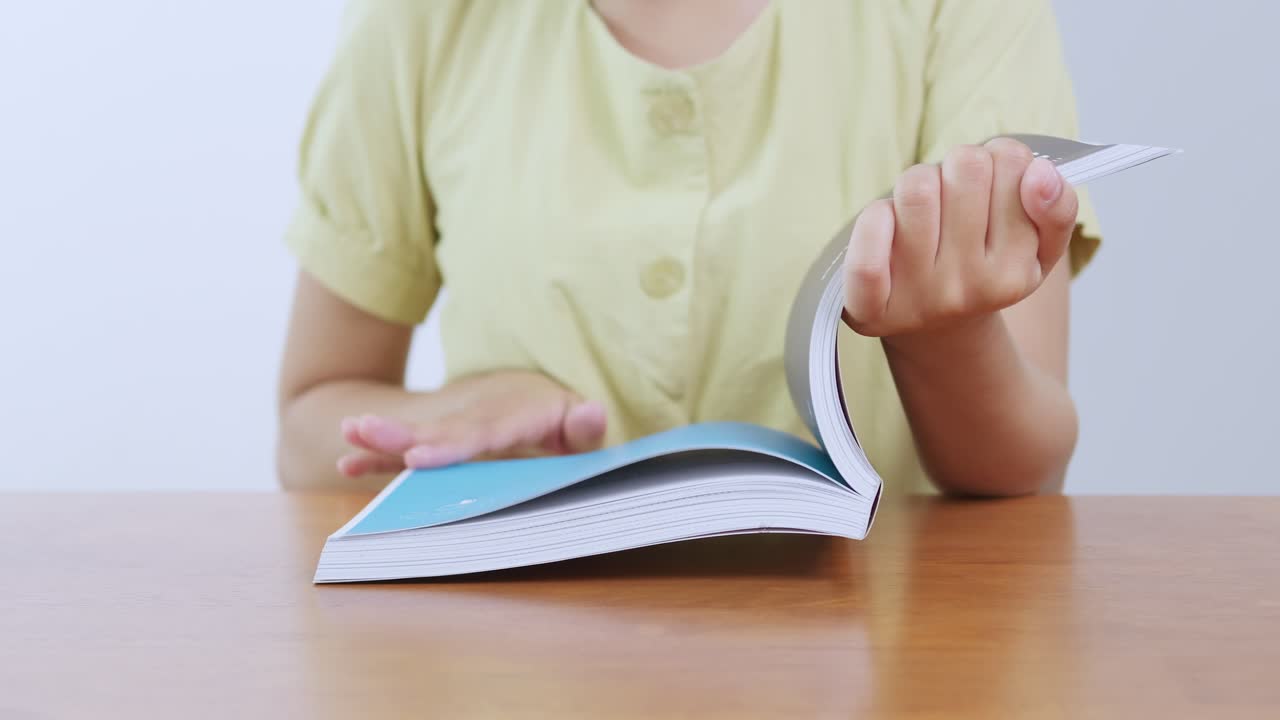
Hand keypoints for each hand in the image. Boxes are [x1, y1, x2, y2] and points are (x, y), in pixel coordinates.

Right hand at [336, 370, 606, 476]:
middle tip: (365, 432)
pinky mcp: (443, 436)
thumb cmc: (565, 418)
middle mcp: (480, 414)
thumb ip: (584, 425)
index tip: (419, 456)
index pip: (481, 432)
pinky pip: (411, 446)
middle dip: (402, 435)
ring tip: (349, 436)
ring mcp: (458, 423)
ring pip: (419, 433)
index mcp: (515, 413)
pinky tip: (349, 462)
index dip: (449, 444)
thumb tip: (592, 412)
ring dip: (384, 437)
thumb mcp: (580, 421)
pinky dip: (381, 455)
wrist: (541, 394)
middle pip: (440, 429)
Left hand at [841, 138, 1078, 339]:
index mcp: (1015, 273)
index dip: (998, 156)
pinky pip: (870, 246)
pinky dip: (873, 220)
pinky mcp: (869, 307)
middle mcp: (969, 289)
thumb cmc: (982, 271)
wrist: (934, 333)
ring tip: (922, 208)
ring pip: (917, 189)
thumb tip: (1040, 173)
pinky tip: (884, 223)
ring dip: (916, 183)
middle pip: (965, 166)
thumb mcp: (1037, 248)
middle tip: (953, 194)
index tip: (994, 180)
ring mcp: (918, 297)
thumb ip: (1058, 209)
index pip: (1011, 162)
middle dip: (956, 167)